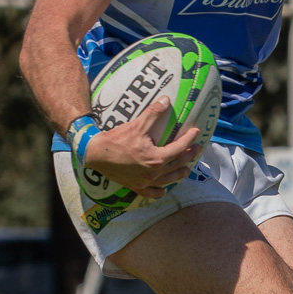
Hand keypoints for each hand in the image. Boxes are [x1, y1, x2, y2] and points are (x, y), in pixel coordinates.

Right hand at [83, 96, 204, 198]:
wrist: (95, 154)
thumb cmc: (116, 140)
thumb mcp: (137, 125)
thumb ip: (153, 113)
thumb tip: (167, 100)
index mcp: (156, 158)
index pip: (179, 148)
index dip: (189, 139)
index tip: (196, 132)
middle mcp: (153, 173)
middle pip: (177, 164)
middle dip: (189, 155)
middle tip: (197, 148)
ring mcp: (145, 182)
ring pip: (168, 181)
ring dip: (179, 174)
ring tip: (187, 168)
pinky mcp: (136, 187)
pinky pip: (152, 193)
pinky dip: (160, 191)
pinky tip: (164, 188)